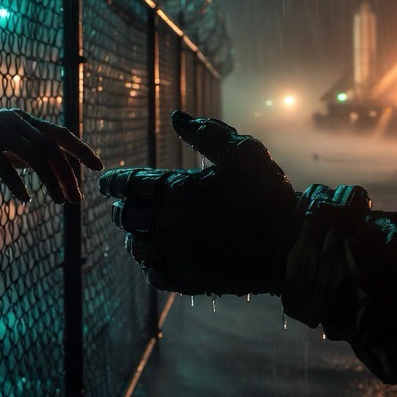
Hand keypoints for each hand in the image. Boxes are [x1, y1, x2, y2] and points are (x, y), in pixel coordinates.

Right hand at [0, 109, 103, 203]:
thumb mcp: (6, 141)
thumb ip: (27, 149)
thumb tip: (49, 167)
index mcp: (25, 120)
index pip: (61, 134)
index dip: (81, 149)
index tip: (99, 167)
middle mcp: (16, 121)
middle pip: (52, 148)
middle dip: (68, 174)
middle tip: (76, 199)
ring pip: (34, 155)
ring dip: (51, 181)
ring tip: (60, 201)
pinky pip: (5, 164)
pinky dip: (17, 182)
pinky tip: (25, 198)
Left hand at [98, 110, 296, 295]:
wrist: (289, 246)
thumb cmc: (266, 194)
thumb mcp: (241, 152)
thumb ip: (206, 132)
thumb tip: (176, 117)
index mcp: (177, 189)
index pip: (129, 184)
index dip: (114, 182)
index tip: (107, 184)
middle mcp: (168, 222)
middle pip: (127, 216)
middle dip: (124, 208)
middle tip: (124, 206)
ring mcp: (174, 254)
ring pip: (136, 246)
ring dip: (135, 236)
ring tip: (139, 231)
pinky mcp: (185, 279)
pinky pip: (152, 273)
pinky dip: (149, 263)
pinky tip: (156, 256)